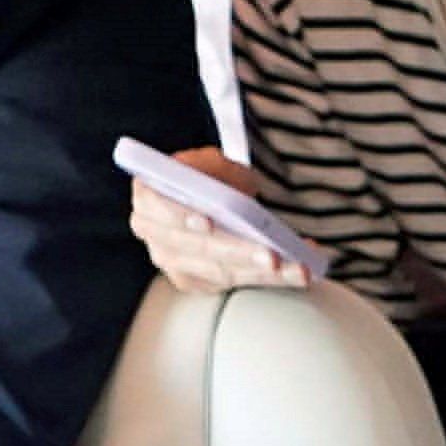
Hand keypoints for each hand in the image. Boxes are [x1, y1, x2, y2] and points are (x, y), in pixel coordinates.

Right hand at [127, 144, 306, 293]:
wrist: (210, 194)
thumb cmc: (208, 176)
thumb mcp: (212, 162)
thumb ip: (215, 173)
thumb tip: (232, 196)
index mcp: (148, 196)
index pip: (158, 207)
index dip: (180, 215)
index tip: (207, 223)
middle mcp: (153, 234)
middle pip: (198, 247)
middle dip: (239, 252)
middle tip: (273, 256)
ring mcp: (172, 262)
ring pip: (221, 272)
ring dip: (263, 273)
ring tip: (297, 268)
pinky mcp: (195, 282)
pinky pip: (235, 284)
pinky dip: (269, 279)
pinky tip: (297, 273)